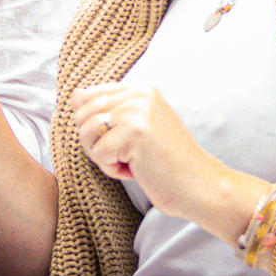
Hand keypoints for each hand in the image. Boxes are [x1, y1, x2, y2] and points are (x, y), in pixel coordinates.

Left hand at [70, 83, 227, 222]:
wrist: (200, 186)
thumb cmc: (168, 164)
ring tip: (133, 162)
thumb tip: (74, 96)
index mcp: (141, 89)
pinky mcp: (134, 132)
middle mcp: (139, 94)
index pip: (89, 96)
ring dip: (104, 156)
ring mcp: (137, 111)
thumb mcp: (137, 129)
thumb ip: (109, 111)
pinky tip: (138, 170)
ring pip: (86, 133)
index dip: (95, 125)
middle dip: (97, 143)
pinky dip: (113, 170)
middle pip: (82, 116)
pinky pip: (99, 154)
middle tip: (129, 156)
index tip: (123, 141)